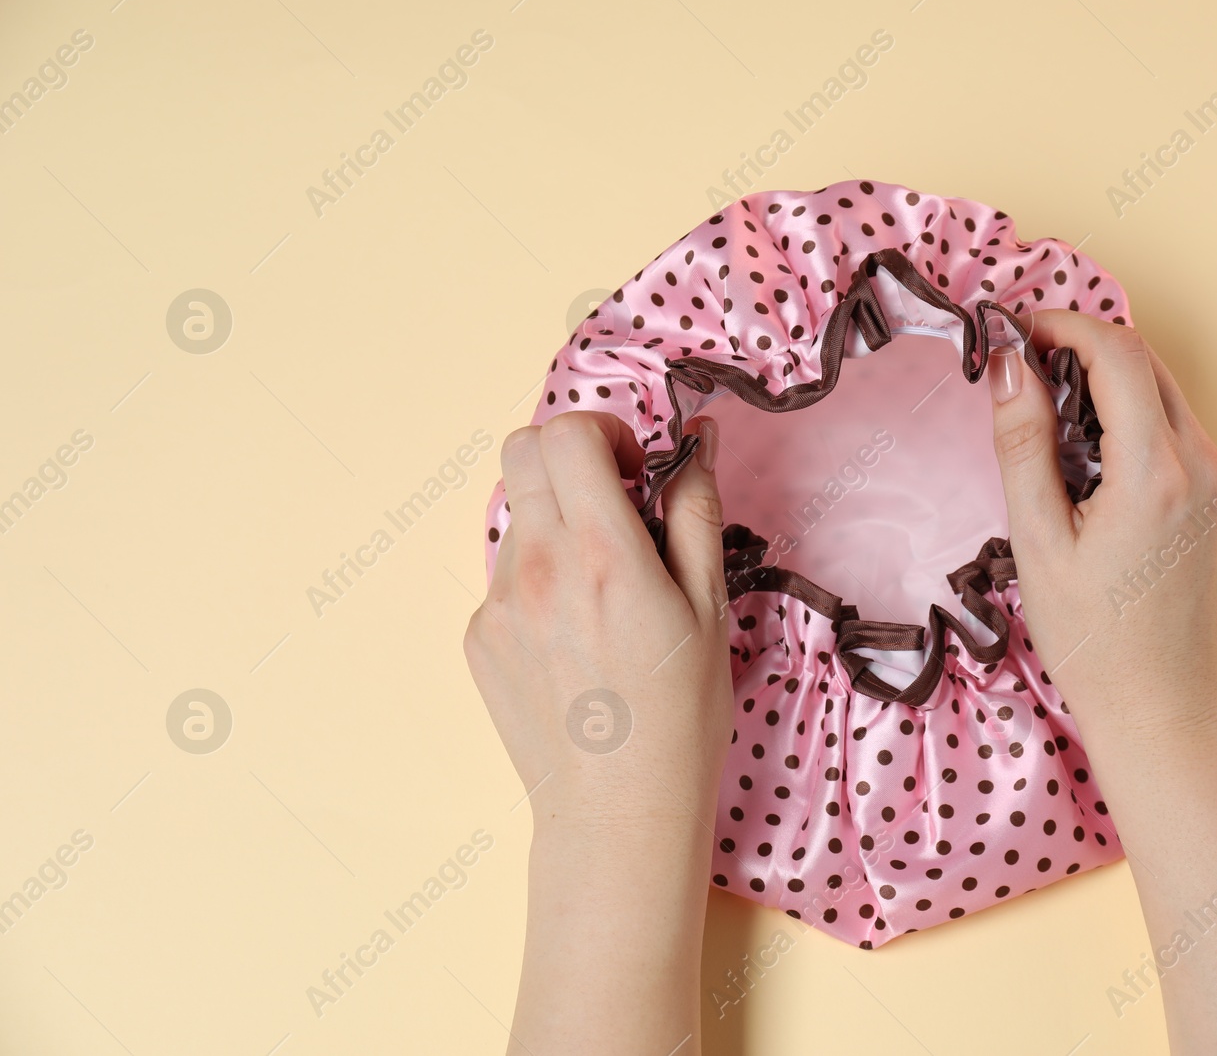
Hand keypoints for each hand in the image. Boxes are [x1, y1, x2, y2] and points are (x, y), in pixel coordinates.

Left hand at [464, 411, 731, 811]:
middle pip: (522, 452)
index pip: (566, 434)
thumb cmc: (679, 717)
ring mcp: (497, 604)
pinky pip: (505, 576)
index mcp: (600, 553)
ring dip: (558, 522)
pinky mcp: (479, 638)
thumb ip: (696, 513)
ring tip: (604, 590)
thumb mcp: (710, 608)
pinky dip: (540, 579)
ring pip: (517, 516)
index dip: (604, 432)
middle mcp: (536, 568)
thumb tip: (699, 443)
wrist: (618, 811)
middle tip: (615, 504)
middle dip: (571, 459)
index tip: (635, 470)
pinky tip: (577, 636)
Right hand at [986, 311, 1216, 735]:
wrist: (1167, 711)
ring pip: (1167, 396)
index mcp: (1156, 473)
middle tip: (1027, 371)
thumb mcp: (1039, 543)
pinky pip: (1183, 435)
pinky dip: (1138, 425)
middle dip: (1085, 348)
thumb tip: (1009, 365)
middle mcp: (1206, 466)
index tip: (1018, 333)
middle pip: (1147, 362)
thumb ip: (1025, 445)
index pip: (1117, 351)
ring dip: (1111, 387)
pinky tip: (1098, 468)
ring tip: (1055, 427)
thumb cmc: (1095, 642)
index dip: (1063, 325)